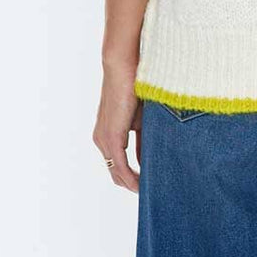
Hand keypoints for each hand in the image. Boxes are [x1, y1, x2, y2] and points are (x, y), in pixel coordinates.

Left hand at [92, 60, 141, 191]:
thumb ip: (145, 139)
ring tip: (152, 190)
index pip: (120, 164)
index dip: (134, 176)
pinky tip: (143, 185)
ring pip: (118, 173)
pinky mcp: (111, 137)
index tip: (151, 182)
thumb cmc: (135, 86)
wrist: (124, 65)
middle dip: (134, 184)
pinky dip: (132, 178)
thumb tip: (151, 159)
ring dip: (134, 184)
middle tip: (154, 190)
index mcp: (108, 134)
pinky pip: (120, 166)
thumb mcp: (142, 118)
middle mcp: (102, 140)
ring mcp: (104, 140)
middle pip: (117, 173)